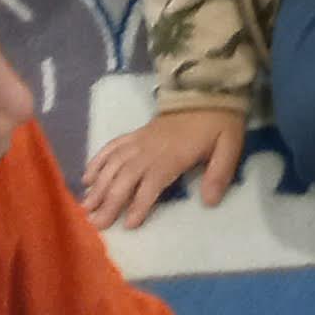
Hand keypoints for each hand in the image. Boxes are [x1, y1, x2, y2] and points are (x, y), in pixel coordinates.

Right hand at [77, 105, 244, 228]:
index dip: (140, 204)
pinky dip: (97, 161)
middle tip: (95, 224)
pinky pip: (112, 146)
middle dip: (109, 201)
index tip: (129, 224)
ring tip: (85, 207)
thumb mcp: (229, 146)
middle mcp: (150, 149)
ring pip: (114, 164)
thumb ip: (219, 173)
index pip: (152, 183)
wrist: (207, 89)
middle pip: (125, 177)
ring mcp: (140, 140)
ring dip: (98, 186)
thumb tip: (209, 202)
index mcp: (173, 155)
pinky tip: (87, 178)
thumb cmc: (219, 122)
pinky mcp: (135, 134)